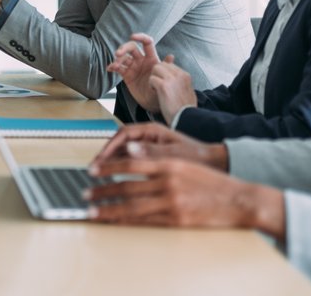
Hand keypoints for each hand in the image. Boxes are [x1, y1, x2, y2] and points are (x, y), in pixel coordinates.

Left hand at [86, 157, 285, 238]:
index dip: (108, 167)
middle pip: (126, 186)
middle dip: (102, 190)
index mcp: (169, 163)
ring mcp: (171, 202)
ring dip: (108, 209)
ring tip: (92, 210)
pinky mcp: (176, 220)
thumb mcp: (184, 162)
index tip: (92, 170)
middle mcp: (168, 182)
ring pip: (131, 206)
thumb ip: (157, 157)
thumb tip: (131, 151)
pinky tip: (115, 221)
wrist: (238, 199)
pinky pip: (145, 221)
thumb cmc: (210, 181)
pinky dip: (126, 222)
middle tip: (86, 193)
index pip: (130, 163)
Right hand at [90, 122, 227, 171]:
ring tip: (102, 176)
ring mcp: (150, 147)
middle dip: (106, 156)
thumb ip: (151, 153)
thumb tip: (130, 150)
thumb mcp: (174, 155)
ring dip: (113, 163)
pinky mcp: (152, 157)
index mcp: (153, 130)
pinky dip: (123, 169)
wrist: (215, 163)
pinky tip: (117, 180)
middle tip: (95, 170)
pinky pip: (132, 161)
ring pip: (125, 153)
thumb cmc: (197, 156)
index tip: (100, 160)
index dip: (109, 147)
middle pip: (120, 143)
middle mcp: (149, 137)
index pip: (123, 134)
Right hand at [106, 33, 164, 113]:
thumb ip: (166, 66)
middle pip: (131, 47)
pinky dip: (113, 66)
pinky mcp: (127, 75)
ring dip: (117, 59)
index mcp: (152, 58)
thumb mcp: (165, 79)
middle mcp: (142, 60)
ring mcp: (133, 67)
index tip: (132, 37)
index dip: (140, 37)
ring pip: (123, 57)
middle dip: (124, 48)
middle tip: (118, 54)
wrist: (153, 103)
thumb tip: (171, 56)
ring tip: (115, 65)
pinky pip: (118, 68)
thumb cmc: (161, 90)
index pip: (147, 43)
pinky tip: (110, 68)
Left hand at [149, 57, 196, 119]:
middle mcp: (179, 75)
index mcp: (185, 75)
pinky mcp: (163, 86)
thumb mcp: (188, 91)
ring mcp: (171, 79)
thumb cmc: (185, 109)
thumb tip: (175, 77)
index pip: (170, 65)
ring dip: (154, 78)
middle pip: (162, 64)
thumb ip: (181, 81)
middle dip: (158, 73)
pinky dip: (151, 85)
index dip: (164, 73)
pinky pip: (152, 79)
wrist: (185, 118)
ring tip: (157, 89)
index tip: (164, 82)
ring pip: (156, 68)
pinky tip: (156, 93)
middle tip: (158, 85)